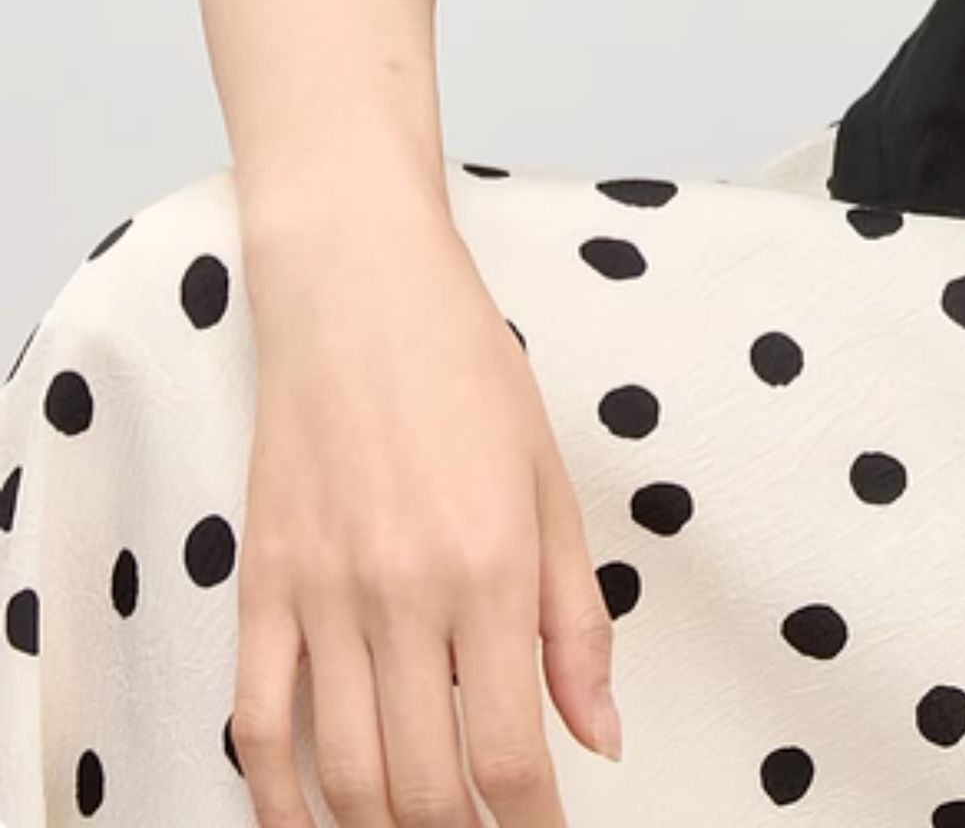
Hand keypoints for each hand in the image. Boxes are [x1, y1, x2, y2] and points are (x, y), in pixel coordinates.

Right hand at [225, 193, 615, 827]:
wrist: (358, 293)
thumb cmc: (471, 378)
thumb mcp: (557, 493)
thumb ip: (578, 626)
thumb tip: (603, 736)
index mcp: (496, 575)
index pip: (513, 751)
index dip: (534, 824)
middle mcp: (406, 598)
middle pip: (425, 780)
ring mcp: (324, 597)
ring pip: (343, 769)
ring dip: (381, 827)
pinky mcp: (263, 585)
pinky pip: (258, 719)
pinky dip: (277, 794)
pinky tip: (306, 827)